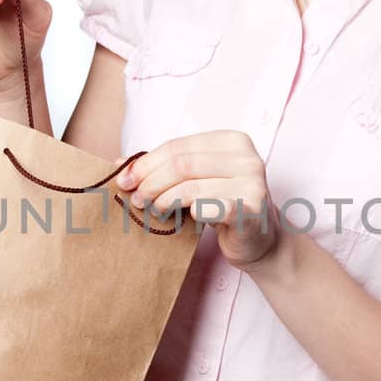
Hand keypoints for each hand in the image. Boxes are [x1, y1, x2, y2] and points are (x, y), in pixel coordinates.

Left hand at [115, 131, 282, 269]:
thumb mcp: (196, 181)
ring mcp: (251, 182)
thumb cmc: (224, 206)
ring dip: (162, 200)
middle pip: (181, 164)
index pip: (178, 146)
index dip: (146, 163)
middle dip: (150, 182)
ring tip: (153, 210)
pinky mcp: (250, 209)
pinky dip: (188, 214)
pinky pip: (207, 208)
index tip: (125, 179)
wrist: (259, 240)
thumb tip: (120, 164)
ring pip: (190, 187)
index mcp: (232, 140)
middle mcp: (246, 157)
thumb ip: (165, 168)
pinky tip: (180, 220)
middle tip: (135, 198)